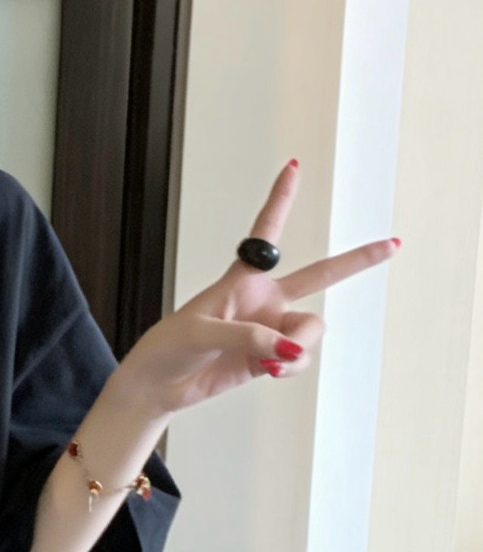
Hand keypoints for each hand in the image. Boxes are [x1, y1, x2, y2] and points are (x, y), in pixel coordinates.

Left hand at [112, 160, 401, 416]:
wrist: (160, 385)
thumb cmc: (169, 347)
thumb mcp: (201, 333)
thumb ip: (248, 337)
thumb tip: (288, 349)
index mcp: (241, 279)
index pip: (266, 232)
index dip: (281, 199)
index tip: (294, 166)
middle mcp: (263, 299)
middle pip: (320, 275)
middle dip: (357, 261)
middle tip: (392, 245)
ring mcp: (271, 329)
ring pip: (312, 330)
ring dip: (299, 347)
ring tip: (271, 361)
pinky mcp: (273, 357)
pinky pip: (301, 357)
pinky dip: (293, 366)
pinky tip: (270, 370)